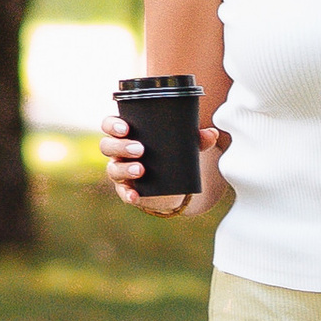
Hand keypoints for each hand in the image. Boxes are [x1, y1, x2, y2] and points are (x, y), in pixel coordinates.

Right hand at [99, 100, 219, 216]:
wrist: (168, 180)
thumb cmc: (167, 152)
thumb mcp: (181, 144)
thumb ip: (196, 138)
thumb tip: (213, 134)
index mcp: (126, 133)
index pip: (110, 125)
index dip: (112, 125)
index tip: (125, 127)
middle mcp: (117, 151)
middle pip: (108, 146)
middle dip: (122, 147)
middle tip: (140, 149)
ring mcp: (119, 171)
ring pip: (113, 168)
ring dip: (126, 169)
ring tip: (142, 169)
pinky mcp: (125, 189)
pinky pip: (122, 192)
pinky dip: (128, 194)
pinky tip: (135, 196)